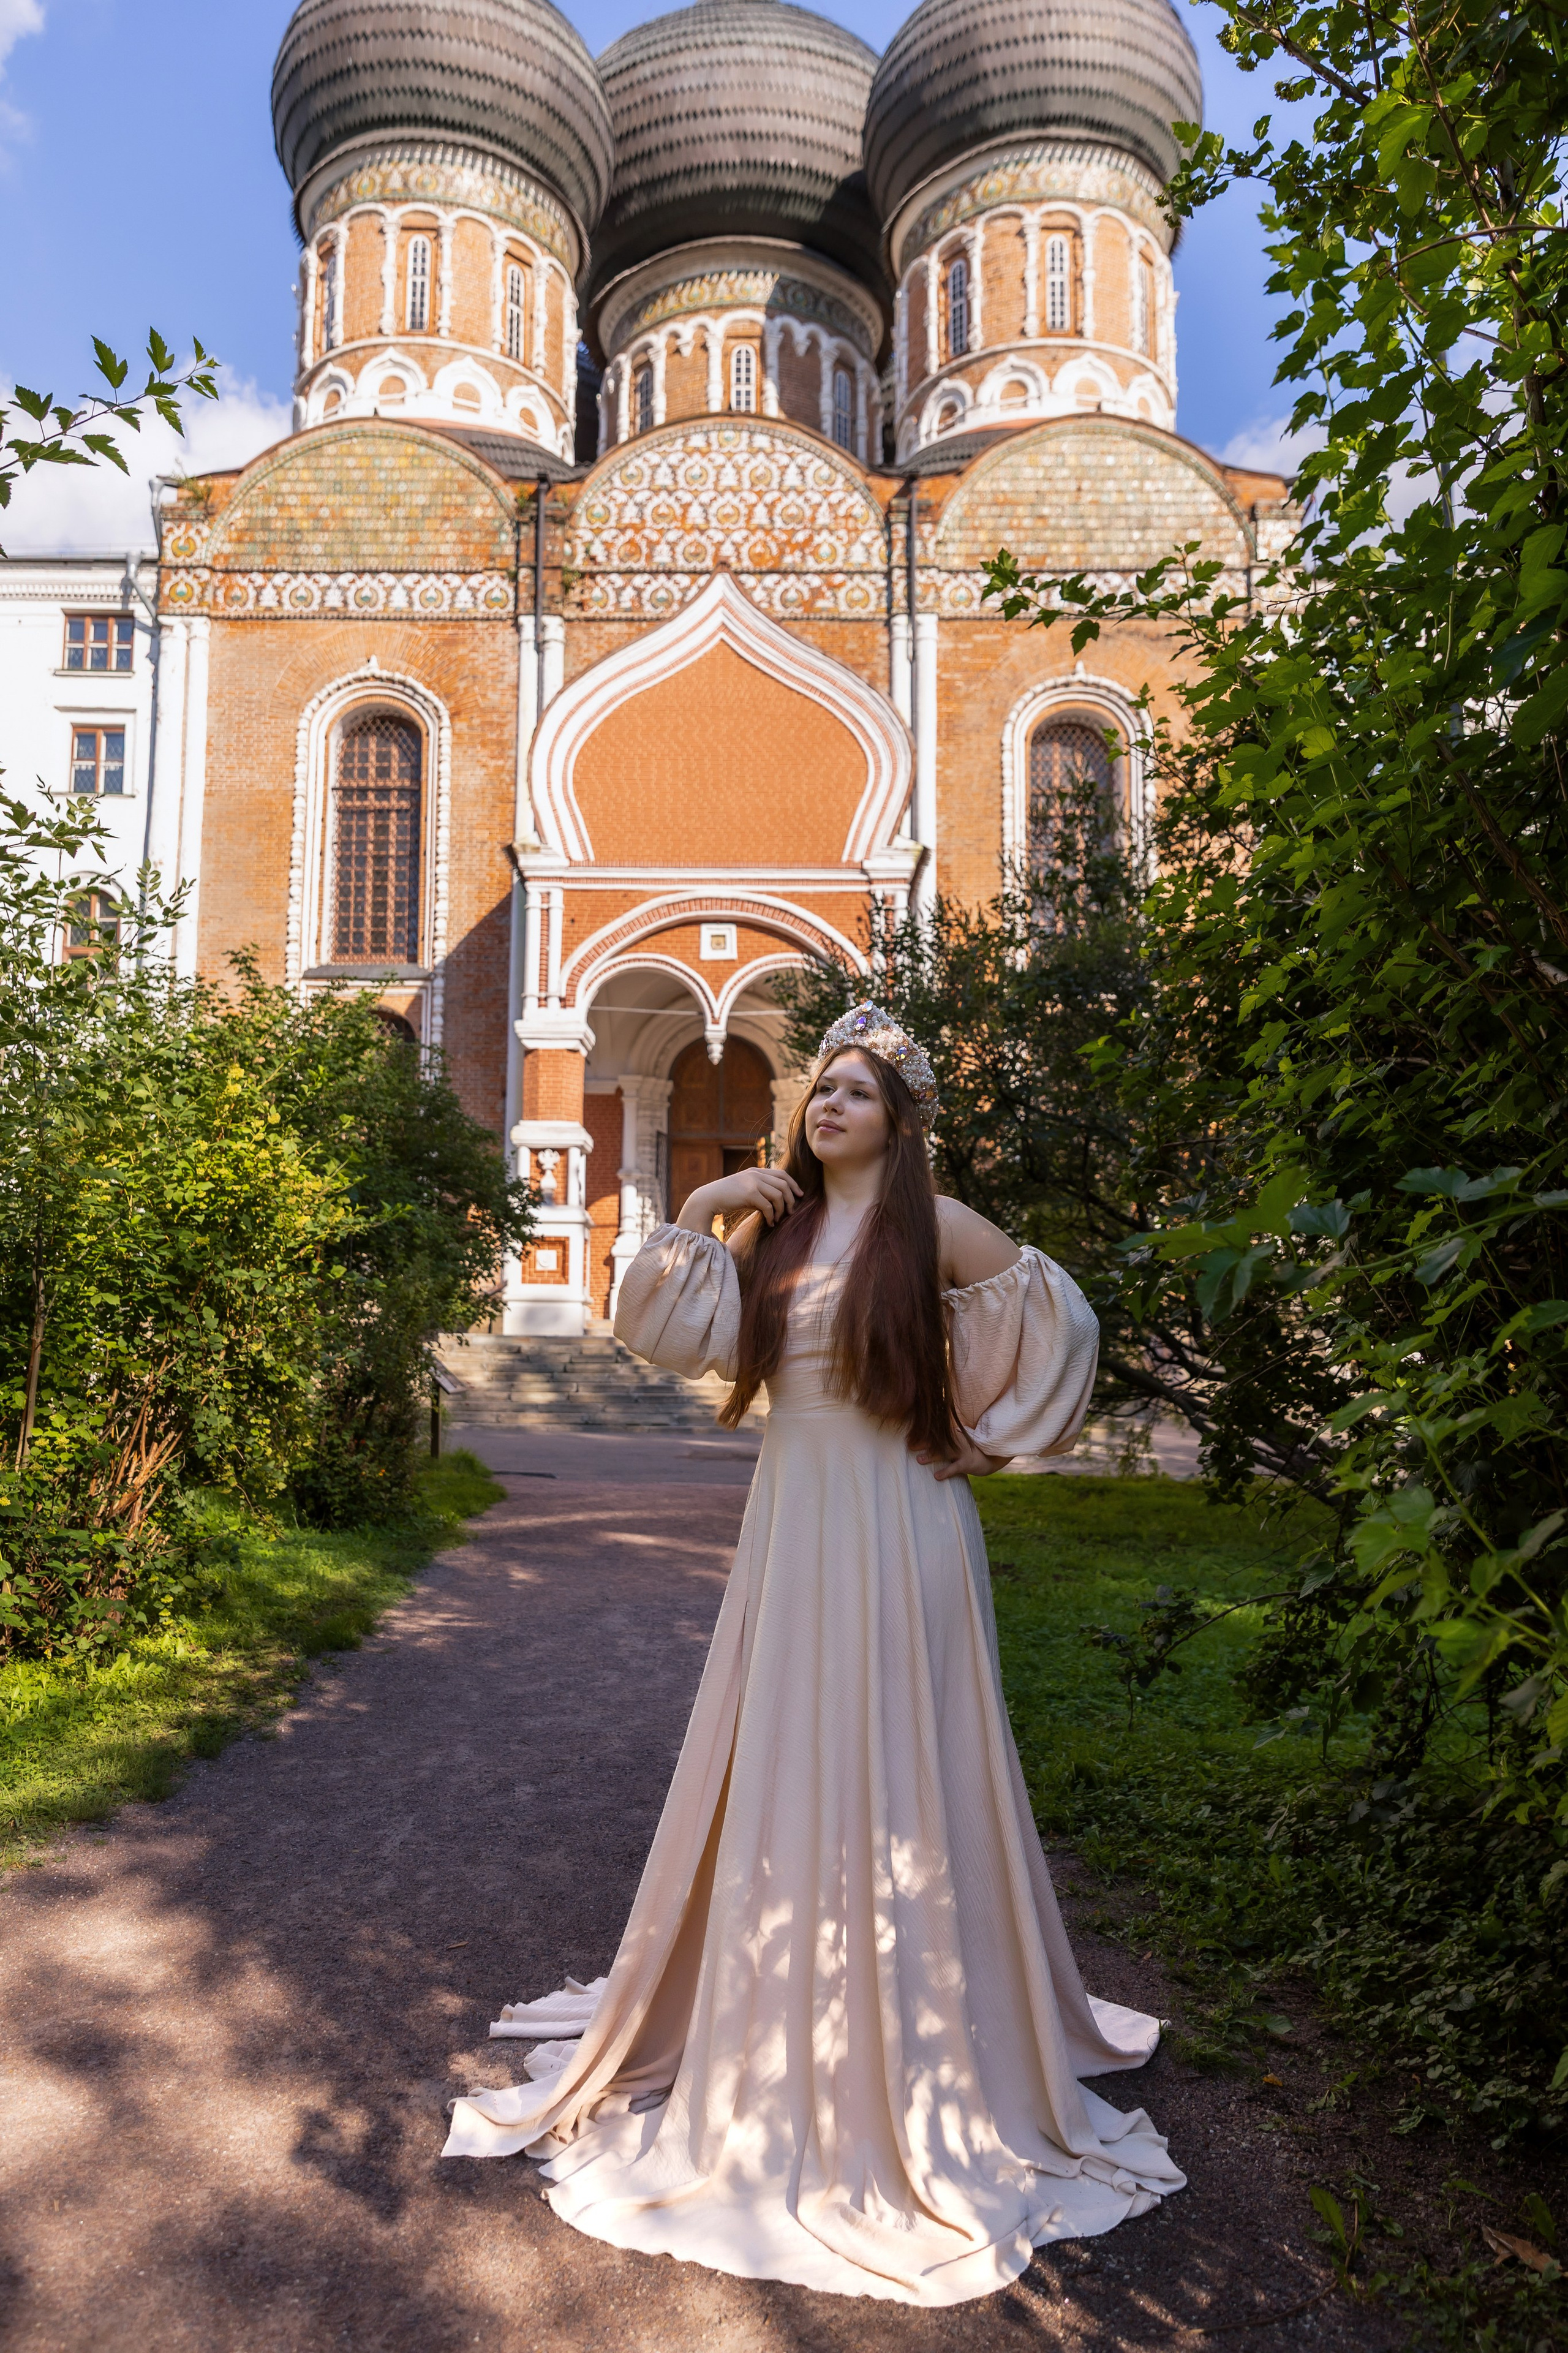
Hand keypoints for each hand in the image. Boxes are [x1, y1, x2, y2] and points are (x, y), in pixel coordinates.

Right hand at [677, 1165, 802, 1231]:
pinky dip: (772, 1216)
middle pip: (784, 1184)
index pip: (782, 1174)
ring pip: (779, 1195)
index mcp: (756, 1171)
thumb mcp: (745, 1188)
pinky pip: (768, 1206)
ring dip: (782, 1210)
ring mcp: (753, 1182)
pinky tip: (770, 1223)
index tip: (800, 1195)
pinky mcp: (749, 1193)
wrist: (708, 1198)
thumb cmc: (727, 1197)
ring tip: (778, 1219)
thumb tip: (777, 1200)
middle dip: (791, 1199)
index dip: (794, 1185)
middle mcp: (756, 1174)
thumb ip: (760, 1189)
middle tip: (791, 1212)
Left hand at [915, 1430, 1010, 1480]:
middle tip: (910, 1446)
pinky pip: (955, 1467)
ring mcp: (963, 1452)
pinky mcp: (968, 1463)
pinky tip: (936, 1476)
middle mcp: (958, 1441)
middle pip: (939, 1441)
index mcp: (955, 1435)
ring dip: (932, 1456)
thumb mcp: (959, 1443)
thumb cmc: (970, 1451)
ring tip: (919, 1460)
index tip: (911, 1437)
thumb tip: (928, 1443)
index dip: (924, 1435)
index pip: (938, 1434)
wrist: (991, 1458)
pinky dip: (946, 1471)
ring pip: (945, 1452)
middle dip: (924, 1443)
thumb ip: (946, 1441)